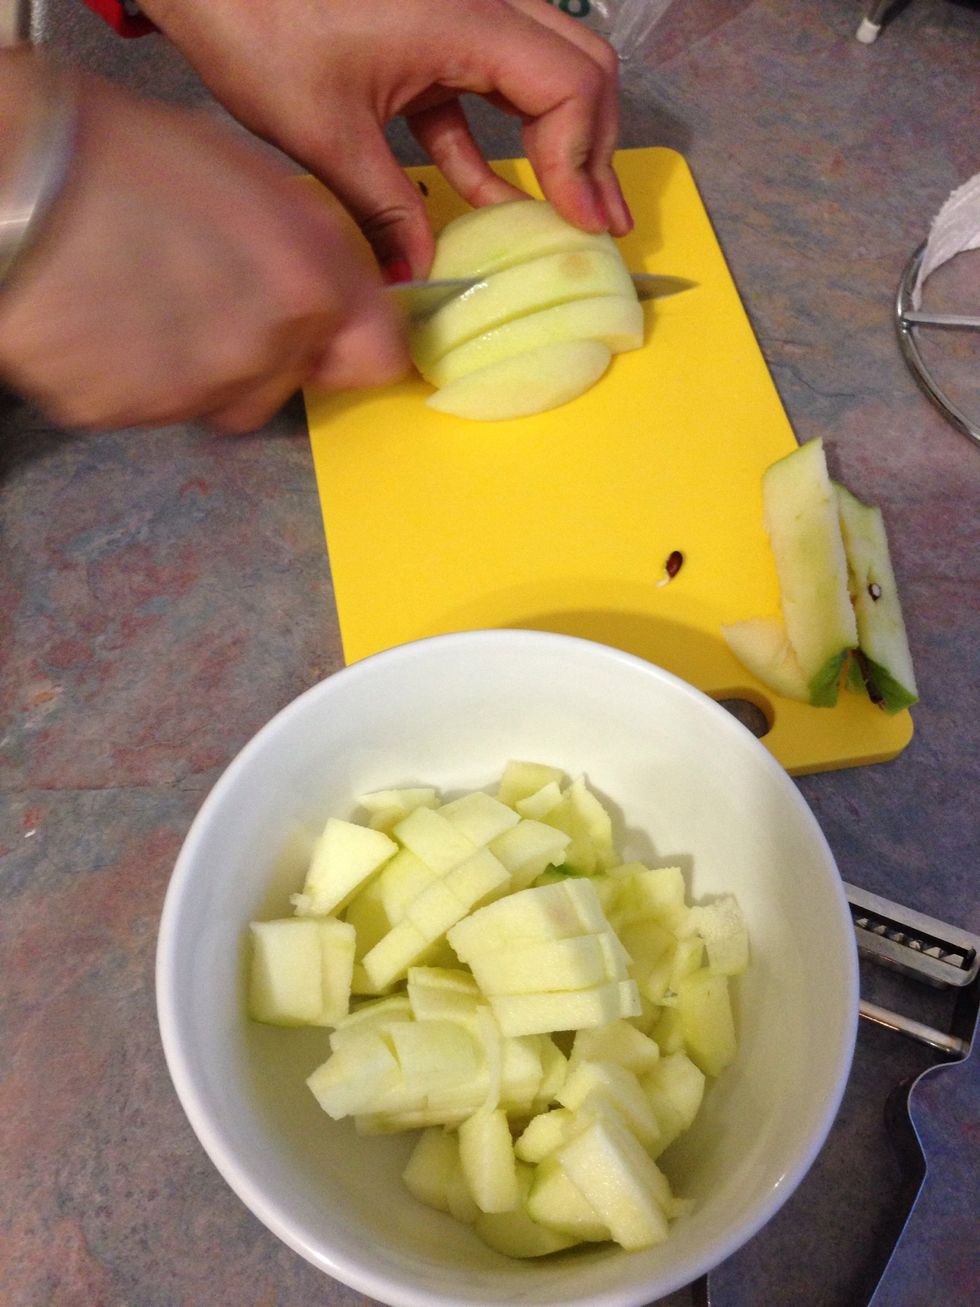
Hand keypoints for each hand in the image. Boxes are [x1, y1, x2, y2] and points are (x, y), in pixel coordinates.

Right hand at [0, 61, 407, 432]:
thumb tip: (342, 302)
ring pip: (218, 401)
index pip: (378, 362)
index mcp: (310, 288)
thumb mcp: (257, 183)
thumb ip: (318, 257)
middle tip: (204, 295)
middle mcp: (264, 351)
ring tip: (146, 300)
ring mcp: (194, 391)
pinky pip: (146, 408)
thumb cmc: (129, 156)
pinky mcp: (125, 412)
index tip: (329, 341)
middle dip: (260, 352)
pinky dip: (131, 377)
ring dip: (195, 369)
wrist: (20, 177)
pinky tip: (107, 319)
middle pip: (287, 385)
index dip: (349, 347)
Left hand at [140, 0, 631, 277]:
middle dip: (595, 149)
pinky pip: (483, 89)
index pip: (570, 87)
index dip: (584, 161)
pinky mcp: (426, 35)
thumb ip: (385, 209)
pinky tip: (494, 201)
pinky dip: (494, 145)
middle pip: (578, 69)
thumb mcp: (326, 134)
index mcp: (466, 19)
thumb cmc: (257, 24)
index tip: (579, 223)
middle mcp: (477, 6)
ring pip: (539, 75)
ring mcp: (455, 17)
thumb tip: (417, 275)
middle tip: (600, 221)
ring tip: (569, 214)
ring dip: (556, 146)